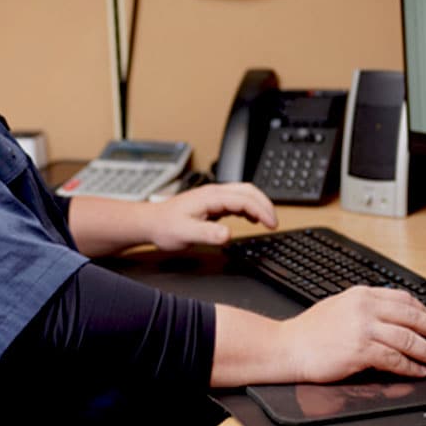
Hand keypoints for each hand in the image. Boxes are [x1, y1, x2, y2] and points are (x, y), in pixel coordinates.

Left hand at [146, 182, 276, 251]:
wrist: (150, 222)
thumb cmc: (165, 227)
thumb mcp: (186, 234)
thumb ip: (208, 234)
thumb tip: (228, 234)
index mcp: (210, 197)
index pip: (244, 199)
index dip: (262, 210)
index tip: (272, 224)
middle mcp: (213, 193)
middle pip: (248, 191)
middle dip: (265, 204)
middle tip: (274, 222)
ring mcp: (212, 197)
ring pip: (243, 193)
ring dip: (258, 204)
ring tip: (268, 221)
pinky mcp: (210, 204)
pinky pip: (235, 200)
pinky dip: (249, 208)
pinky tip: (251, 218)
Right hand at [280, 286, 425, 381]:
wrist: (289, 346)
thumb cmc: (311, 330)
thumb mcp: (339, 306)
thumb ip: (364, 307)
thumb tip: (392, 316)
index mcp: (359, 294)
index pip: (402, 299)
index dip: (425, 311)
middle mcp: (363, 308)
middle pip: (411, 317)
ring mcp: (362, 328)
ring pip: (408, 339)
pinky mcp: (360, 350)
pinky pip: (395, 359)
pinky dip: (411, 366)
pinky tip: (419, 370)